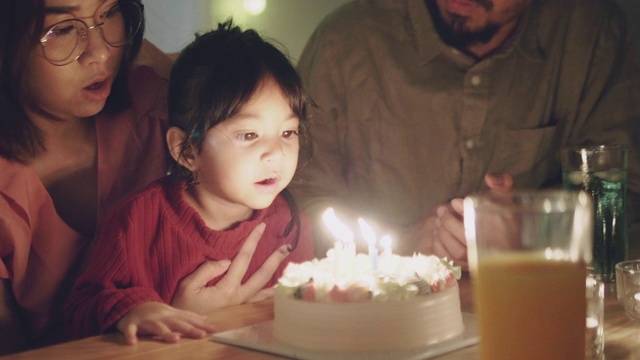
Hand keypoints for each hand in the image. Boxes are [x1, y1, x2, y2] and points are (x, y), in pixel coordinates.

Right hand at [116, 302, 215, 344]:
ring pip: (156, 327)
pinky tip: (132, 343)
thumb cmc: (156, 313)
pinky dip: (130, 335)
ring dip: (165, 333)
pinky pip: (130, 330)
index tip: (214, 330)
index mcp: (171, 315)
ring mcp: (146, 320)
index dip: (202, 325)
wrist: (131, 305)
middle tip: (202, 335)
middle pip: (176, 323)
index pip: (189, 320)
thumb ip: (188, 317)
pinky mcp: (131, 324)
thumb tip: (206, 320)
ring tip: (175, 340)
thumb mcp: (173, 313)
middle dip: (189, 329)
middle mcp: (161, 317)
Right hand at [171, 222, 290, 312]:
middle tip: (287, 246)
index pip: (243, 259)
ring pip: (265, 290)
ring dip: (277, 277)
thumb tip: (226, 261)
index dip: (252, 241)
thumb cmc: (183, 305)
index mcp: (226, 289)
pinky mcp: (239, 310)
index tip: (261, 227)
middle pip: (262, 275)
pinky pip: (259, 303)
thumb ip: (207, 270)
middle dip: (275, 259)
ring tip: (289, 267)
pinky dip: (270, 296)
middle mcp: (239, 297)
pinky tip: (277, 291)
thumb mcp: (188, 286)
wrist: (184, 327)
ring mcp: (241, 306)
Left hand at [406, 173, 514, 268]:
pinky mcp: (467, 267)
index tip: (453, 202)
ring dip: (442, 234)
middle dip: (448, 222)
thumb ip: (502, 183)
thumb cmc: (504, 217)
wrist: (509, 245)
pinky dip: (438, 246)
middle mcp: (490, 249)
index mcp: (501, 232)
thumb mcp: (506, 197)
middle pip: (464, 240)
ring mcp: (478, 260)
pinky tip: (436, 233)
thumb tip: (490, 178)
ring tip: (438, 221)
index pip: (480, 224)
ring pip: (456, 252)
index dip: (463, 211)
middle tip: (441, 210)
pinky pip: (450, 261)